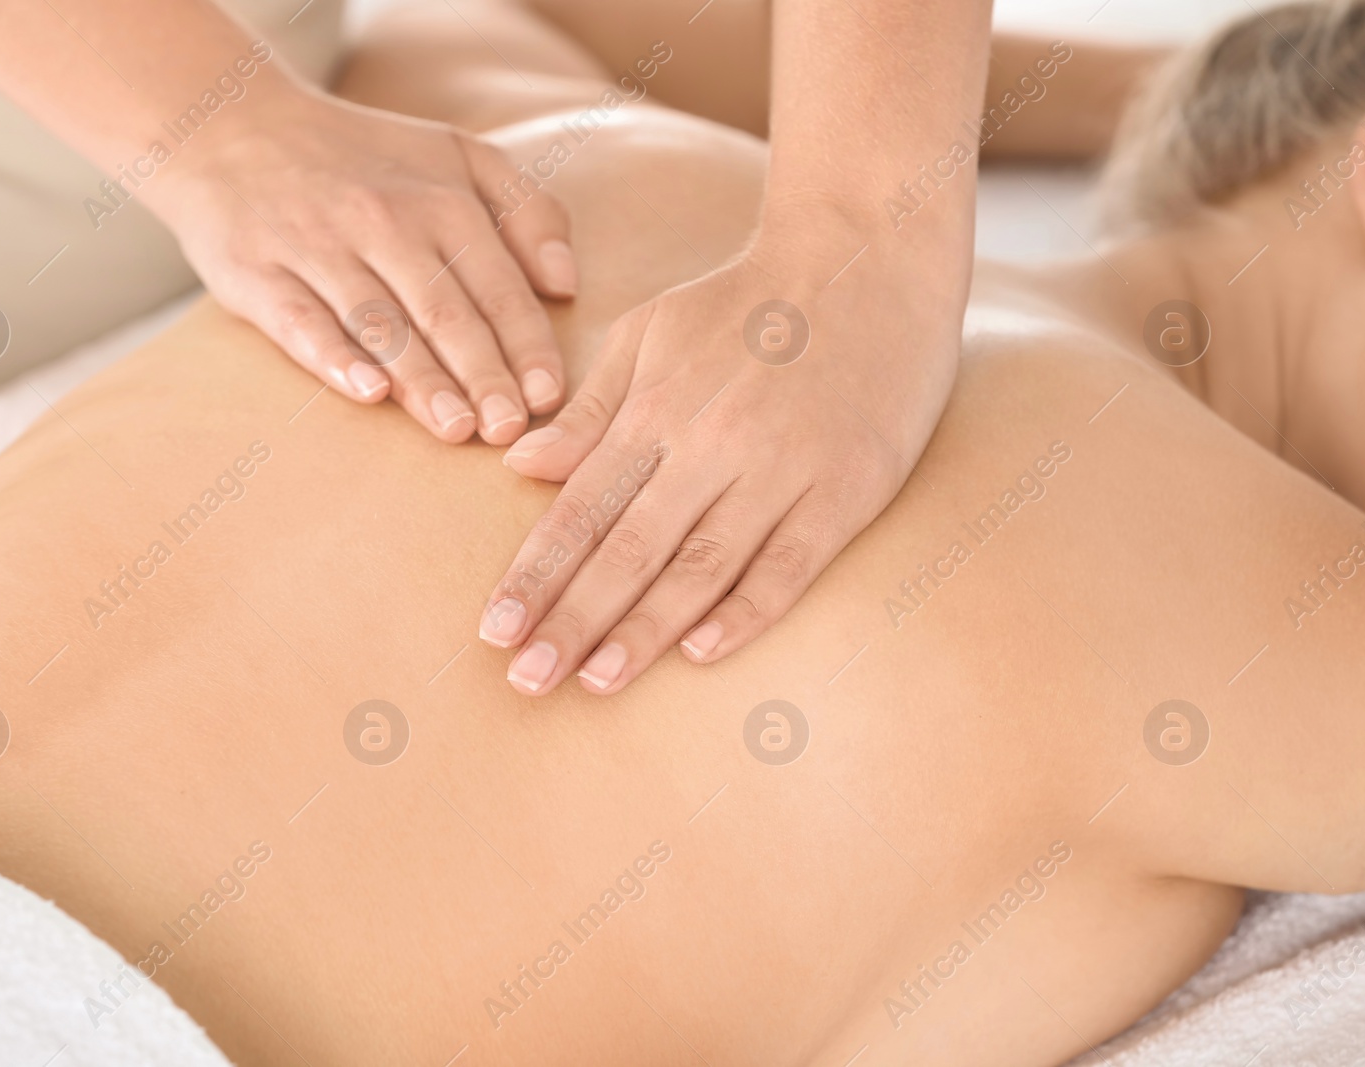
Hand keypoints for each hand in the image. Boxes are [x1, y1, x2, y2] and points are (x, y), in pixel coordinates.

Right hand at [149, 86, 575, 443]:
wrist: (233, 128)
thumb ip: (526, 210)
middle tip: (510, 431)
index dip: (527, 344)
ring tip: (456, 429)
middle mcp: (383, 221)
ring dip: (421, 378)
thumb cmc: (367, 160)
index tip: (550, 398)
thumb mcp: (457, 155)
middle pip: (444, 310)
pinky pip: (301, 321)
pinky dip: (335, 357)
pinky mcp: (257, 273)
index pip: (497, 285)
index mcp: (441, 199)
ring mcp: (317, 247)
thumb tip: (566, 283)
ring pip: (380, 323)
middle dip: (483, 374)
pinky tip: (368, 393)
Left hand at [478, 238, 964, 694]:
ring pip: (702, 565)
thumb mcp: (651, 332)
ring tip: (596, 680)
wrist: (870, 256)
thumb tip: (520, 465)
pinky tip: (701, 653)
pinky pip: (790, 565)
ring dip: (644, 629)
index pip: (581, 508)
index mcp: (657, 407)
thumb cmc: (748, 302)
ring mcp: (782, 469)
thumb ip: (590, 408)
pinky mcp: (846, 489)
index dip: (535, 574)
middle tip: (527, 680)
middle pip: (629, 548)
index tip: (494, 631)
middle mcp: (711, 443)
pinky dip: (746, 611)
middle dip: (572, 618)